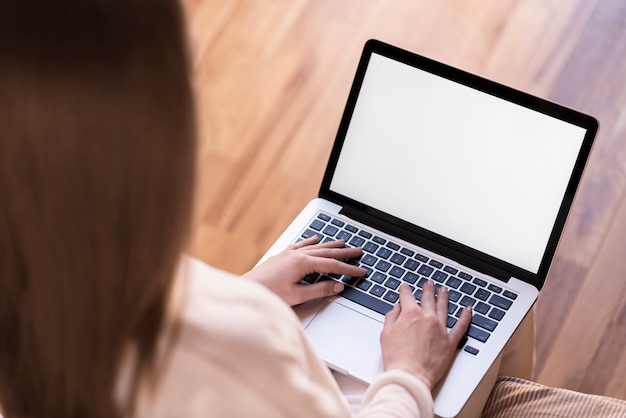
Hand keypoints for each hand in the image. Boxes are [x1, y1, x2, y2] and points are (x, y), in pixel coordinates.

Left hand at [242, 236, 365, 305]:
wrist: (246, 290)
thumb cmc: (268, 294)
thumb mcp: (297, 296)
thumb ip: (319, 290)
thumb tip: (337, 286)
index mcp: (302, 263)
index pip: (332, 265)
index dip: (348, 269)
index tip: (361, 271)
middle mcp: (296, 255)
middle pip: (326, 252)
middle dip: (344, 252)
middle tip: (360, 251)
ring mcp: (288, 254)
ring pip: (315, 246)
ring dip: (330, 244)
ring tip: (343, 242)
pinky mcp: (281, 256)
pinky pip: (300, 245)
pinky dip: (310, 242)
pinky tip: (315, 239)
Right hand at [380, 281, 471, 389]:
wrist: (410, 377)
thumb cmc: (397, 359)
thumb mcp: (386, 334)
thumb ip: (391, 317)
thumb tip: (396, 309)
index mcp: (410, 314)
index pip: (407, 296)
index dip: (404, 290)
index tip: (405, 288)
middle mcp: (427, 318)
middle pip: (428, 298)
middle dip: (427, 289)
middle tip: (429, 283)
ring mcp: (440, 329)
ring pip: (444, 307)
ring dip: (444, 297)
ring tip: (444, 290)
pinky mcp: (450, 342)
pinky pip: (461, 326)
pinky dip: (465, 317)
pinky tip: (467, 310)